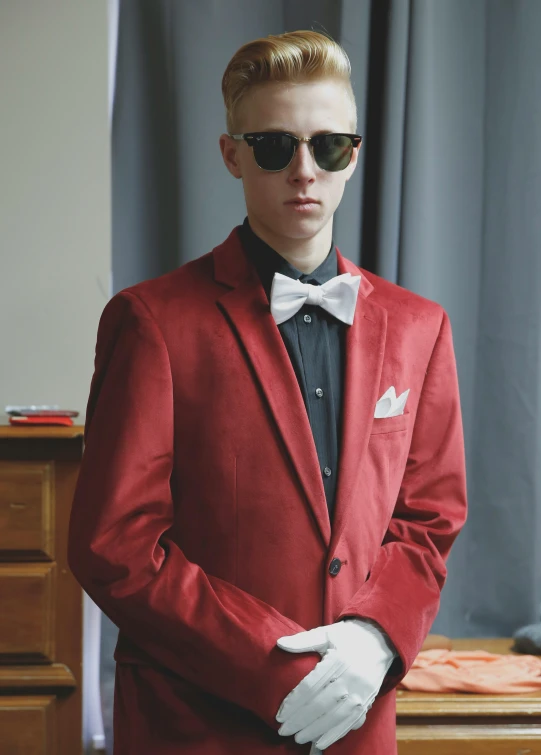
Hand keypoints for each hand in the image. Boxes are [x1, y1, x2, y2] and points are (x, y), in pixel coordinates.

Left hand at [275, 618, 396, 749]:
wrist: (378, 640)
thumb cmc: (347, 637)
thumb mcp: (325, 633)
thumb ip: (302, 641)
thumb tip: (280, 644)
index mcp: (337, 660)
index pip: (310, 686)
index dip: (293, 703)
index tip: (279, 714)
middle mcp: (351, 678)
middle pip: (321, 705)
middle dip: (300, 720)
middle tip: (283, 730)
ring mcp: (361, 692)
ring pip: (335, 717)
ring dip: (315, 730)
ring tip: (298, 738)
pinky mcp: (368, 701)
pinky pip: (351, 722)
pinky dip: (335, 734)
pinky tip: (321, 741)